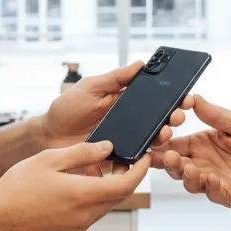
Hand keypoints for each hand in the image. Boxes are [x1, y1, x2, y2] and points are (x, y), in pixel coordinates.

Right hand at [0, 141, 149, 230]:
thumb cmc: (16, 188)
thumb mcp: (50, 159)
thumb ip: (82, 153)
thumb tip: (107, 148)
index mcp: (83, 195)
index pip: (126, 185)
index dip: (140, 171)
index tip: (145, 158)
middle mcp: (84, 216)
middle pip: (118, 196)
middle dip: (126, 177)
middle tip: (125, 159)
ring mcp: (77, 227)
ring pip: (105, 206)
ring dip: (109, 188)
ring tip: (100, 169)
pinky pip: (90, 214)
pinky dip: (94, 198)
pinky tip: (80, 185)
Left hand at [38, 63, 191, 168]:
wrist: (47, 136)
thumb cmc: (67, 108)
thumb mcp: (90, 87)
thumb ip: (115, 78)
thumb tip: (141, 64)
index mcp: (126, 104)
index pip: (155, 102)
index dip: (171, 100)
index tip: (184, 97)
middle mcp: (129, 125)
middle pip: (158, 124)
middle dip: (171, 120)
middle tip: (176, 117)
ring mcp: (123, 144)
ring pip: (150, 145)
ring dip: (159, 141)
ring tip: (162, 135)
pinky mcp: (114, 163)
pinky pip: (131, 167)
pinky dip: (139, 165)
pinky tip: (143, 159)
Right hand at [150, 95, 230, 208]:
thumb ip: (215, 114)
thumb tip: (192, 98)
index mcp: (203, 143)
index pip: (175, 143)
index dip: (163, 142)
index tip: (157, 137)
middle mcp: (204, 162)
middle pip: (176, 165)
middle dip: (166, 162)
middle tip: (167, 155)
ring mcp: (214, 180)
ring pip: (189, 181)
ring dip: (185, 175)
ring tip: (189, 167)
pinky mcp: (227, 195)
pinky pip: (212, 194)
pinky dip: (209, 187)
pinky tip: (210, 179)